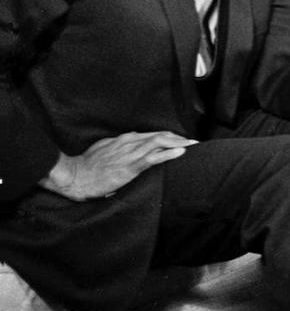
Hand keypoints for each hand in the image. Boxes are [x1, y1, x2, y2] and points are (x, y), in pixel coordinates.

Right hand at [39, 131, 195, 200]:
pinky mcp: (130, 166)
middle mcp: (129, 142)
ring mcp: (130, 153)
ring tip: (192, 144)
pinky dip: (169, 153)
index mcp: (124, 139)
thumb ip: (119, 148)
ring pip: (159, 143)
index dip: (167, 136)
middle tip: (193, 141)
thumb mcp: (105, 150)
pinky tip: (181, 152)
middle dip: (177, 137)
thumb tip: (129, 149)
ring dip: (178, 143)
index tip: (180, 139)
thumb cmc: (87, 166)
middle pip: (159, 136)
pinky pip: (153, 157)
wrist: (75, 176)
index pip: (151, 135)